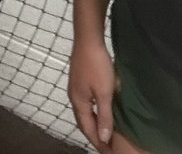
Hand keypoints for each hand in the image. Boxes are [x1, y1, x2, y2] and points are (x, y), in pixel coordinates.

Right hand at [68, 37, 116, 152]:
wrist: (88, 39)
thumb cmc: (97, 65)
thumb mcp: (104, 92)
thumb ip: (105, 115)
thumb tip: (104, 137)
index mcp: (79, 103)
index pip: (87, 129)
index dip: (97, 141)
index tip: (107, 151)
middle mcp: (74, 97)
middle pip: (83, 121)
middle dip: (93, 134)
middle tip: (105, 145)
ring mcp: (75, 87)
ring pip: (84, 111)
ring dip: (93, 122)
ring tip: (103, 130)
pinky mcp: (79, 78)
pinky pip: (85, 101)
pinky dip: (92, 110)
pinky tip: (99, 107)